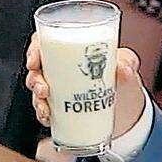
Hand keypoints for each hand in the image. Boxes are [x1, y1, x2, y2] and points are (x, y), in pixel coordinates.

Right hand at [26, 33, 147, 137]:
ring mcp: (58, 89)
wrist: (126, 106)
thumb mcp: (126, 63)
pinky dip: (43, 115)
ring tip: (46, 108)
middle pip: (36, 69)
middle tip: (44, 89)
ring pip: (36, 91)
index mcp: (70, 50)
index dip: (34, 49)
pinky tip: (49, 119)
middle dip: (34, 79)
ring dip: (37, 100)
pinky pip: (44, 111)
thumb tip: (123, 69)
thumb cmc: (120, 76)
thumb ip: (127, 62)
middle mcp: (59, 68)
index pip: (43, 42)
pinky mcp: (60, 108)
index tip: (34, 60)